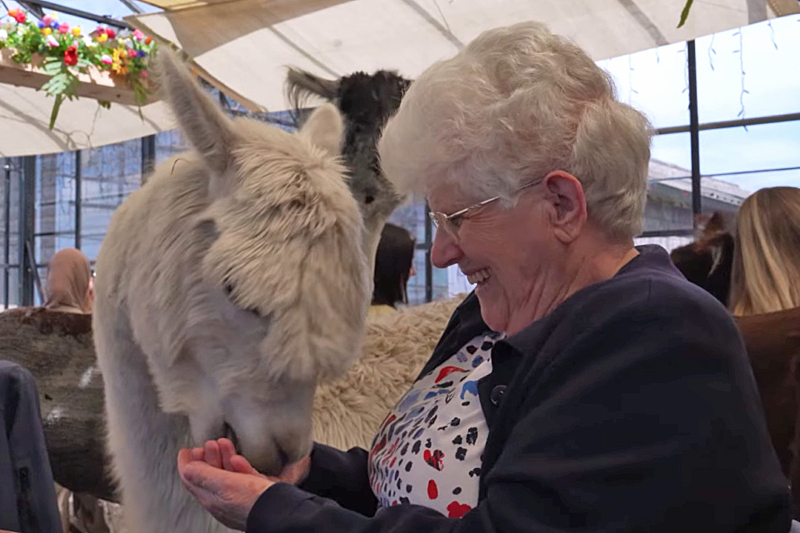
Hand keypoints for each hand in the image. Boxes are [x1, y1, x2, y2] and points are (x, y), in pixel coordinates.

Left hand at [177, 439, 310, 530]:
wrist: (280, 511)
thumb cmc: (252, 501)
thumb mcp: (223, 484)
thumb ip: (204, 475)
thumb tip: (187, 468)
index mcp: (210, 498)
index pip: (191, 479)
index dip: (186, 462)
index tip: (186, 449)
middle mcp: (221, 500)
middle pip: (208, 475)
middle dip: (207, 457)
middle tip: (208, 443)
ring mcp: (237, 498)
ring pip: (225, 475)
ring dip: (222, 457)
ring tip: (224, 442)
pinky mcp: (252, 495)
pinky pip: (242, 479)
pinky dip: (238, 466)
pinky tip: (239, 459)